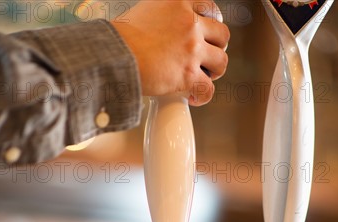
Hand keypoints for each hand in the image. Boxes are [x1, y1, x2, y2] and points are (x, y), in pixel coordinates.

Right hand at [111, 0, 229, 105]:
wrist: (115, 55)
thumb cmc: (121, 38)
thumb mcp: (145, 11)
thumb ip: (163, 17)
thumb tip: (164, 28)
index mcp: (179, 3)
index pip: (210, 8)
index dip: (212, 23)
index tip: (209, 33)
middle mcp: (190, 24)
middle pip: (222, 35)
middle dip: (217, 48)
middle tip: (206, 58)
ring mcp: (191, 50)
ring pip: (221, 62)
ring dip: (214, 72)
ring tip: (202, 77)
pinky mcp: (188, 75)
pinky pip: (208, 89)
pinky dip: (203, 96)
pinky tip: (193, 96)